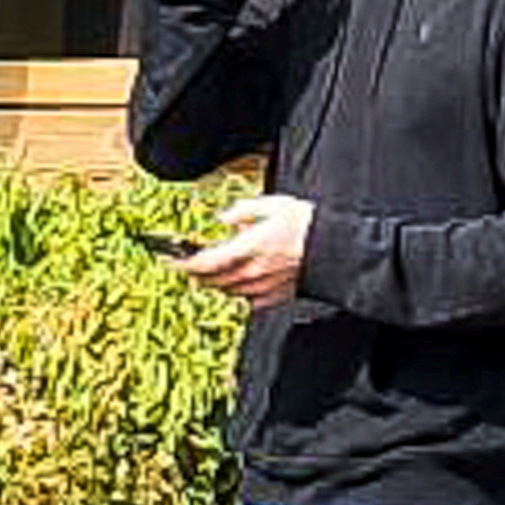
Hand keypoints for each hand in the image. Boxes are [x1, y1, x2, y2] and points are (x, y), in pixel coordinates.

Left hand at [174, 191, 314, 307]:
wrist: (336, 248)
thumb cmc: (307, 225)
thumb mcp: (272, 206)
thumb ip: (242, 212)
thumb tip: (224, 219)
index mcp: (245, 250)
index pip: (202, 263)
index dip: (181, 263)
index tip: (169, 259)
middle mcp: (249, 273)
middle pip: (210, 281)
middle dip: (196, 273)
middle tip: (188, 263)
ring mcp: (262, 287)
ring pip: (227, 291)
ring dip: (215, 282)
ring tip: (215, 270)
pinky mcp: (275, 295)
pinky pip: (248, 298)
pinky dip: (238, 290)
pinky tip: (242, 280)